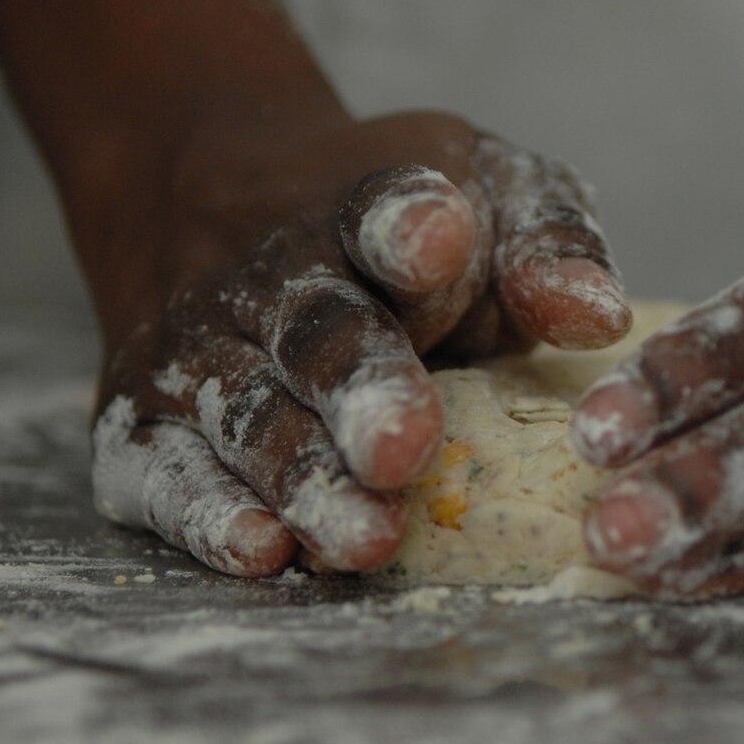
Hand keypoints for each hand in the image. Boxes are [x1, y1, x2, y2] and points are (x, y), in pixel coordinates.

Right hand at [85, 108, 628, 576]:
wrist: (204, 194)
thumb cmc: (405, 230)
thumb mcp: (491, 193)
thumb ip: (547, 245)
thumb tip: (599, 317)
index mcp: (366, 210)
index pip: (383, 209)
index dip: (408, 225)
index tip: (436, 235)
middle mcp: (273, 278)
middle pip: (319, 334)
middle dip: (362, 390)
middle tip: (405, 446)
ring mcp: (200, 351)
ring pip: (251, 418)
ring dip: (305, 480)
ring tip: (366, 536)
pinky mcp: (143, 422)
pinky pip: (169, 474)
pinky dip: (206, 516)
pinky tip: (259, 550)